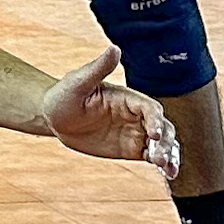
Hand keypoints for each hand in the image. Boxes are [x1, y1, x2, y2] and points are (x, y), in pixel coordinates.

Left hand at [39, 47, 180, 177]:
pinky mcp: (132, 148)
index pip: (150, 108)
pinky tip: (169, 174)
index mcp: (127, 98)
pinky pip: (153, 156)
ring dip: (169, 155)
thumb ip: (98, 68)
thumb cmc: (63, 96)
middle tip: (159, 158)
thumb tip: (114, 48)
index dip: (155, 120)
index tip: (153, 134)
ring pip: (163, 143)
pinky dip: (164, 164)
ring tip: (168, 169)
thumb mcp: (77, 82)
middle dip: (166, 142)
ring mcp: (136, 132)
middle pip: (163, 127)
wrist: (53, 118)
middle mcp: (136, 115)